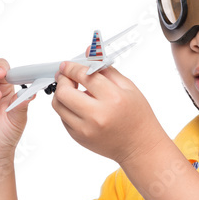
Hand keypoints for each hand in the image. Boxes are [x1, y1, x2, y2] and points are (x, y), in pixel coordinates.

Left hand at [51, 62, 166, 165]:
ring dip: (61, 94)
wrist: (140, 147)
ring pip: (58, 105)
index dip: (72, 67)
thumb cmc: (138, 117)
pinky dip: (67, 108)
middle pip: (63, 92)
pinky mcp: (78, 138)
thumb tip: (89, 52)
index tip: (68, 65)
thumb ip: (106, 69)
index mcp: (113, 98)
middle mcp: (97, 115)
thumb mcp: (128, 87)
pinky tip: (80, 106)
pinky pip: (63, 118)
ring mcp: (85, 129)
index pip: (84, 75)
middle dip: (62, 80)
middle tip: (67, 76)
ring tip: (74, 91)